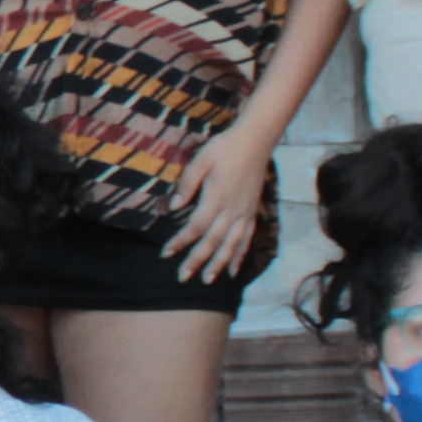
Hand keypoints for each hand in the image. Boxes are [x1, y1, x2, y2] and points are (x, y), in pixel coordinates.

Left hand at [161, 119, 276, 282]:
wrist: (255, 141)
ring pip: (231, 244)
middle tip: (182, 277)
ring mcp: (244, 213)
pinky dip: (240, 255)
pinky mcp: (252, 212)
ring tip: (207, 280)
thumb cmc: (224, 148)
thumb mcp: (201, 160)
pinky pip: (247, 239)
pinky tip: (233, 270)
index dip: (180, 241)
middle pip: (212, 241)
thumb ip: (187, 183)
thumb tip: (173, 207)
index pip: (195, 226)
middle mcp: (232, 210)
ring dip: (219, 264)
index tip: (166, 253)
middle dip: (197, 260)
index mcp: (216, 197)